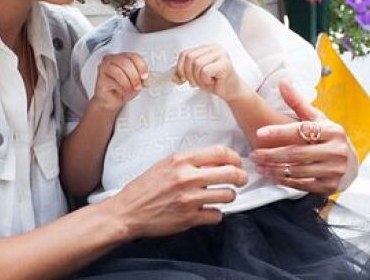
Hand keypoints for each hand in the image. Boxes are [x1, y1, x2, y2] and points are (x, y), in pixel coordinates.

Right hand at [93, 53, 147, 112]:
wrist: (110, 101)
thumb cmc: (122, 89)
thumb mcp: (136, 81)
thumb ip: (140, 77)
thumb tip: (146, 77)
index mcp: (123, 57)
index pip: (134, 56)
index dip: (141, 66)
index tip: (144, 76)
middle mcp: (112, 59)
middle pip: (126, 62)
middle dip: (134, 76)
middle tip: (138, 85)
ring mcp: (104, 67)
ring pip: (118, 70)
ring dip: (127, 83)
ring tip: (130, 90)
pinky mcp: (100, 77)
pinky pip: (112, 80)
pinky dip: (121, 87)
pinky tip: (122, 91)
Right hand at [104, 146, 247, 238]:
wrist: (128, 211)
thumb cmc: (144, 188)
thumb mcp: (164, 165)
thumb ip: (188, 162)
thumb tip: (214, 161)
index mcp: (180, 160)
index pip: (220, 152)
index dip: (234, 157)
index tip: (236, 162)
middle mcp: (186, 177)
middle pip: (231, 173)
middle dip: (241, 177)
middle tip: (240, 180)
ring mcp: (189, 199)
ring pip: (229, 195)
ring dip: (229, 197)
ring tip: (221, 196)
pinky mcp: (189, 218)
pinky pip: (217, 215)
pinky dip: (215, 214)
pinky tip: (207, 211)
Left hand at [175, 44, 249, 102]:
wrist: (232, 91)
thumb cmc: (216, 82)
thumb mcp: (195, 76)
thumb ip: (184, 73)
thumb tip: (173, 77)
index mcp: (206, 47)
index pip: (185, 53)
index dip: (180, 67)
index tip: (183, 78)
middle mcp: (214, 48)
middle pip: (189, 57)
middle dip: (188, 74)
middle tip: (195, 83)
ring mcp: (221, 54)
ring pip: (197, 64)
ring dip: (198, 78)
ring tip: (205, 82)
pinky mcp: (225, 63)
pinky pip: (205, 71)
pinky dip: (205, 80)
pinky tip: (213, 82)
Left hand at [249, 80, 357, 194]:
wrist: (351, 164)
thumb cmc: (328, 137)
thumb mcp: (317, 119)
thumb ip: (298, 102)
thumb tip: (282, 81)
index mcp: (333, 131)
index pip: (302, 130)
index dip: (279, 132)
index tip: (259, 133)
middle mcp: (336, 151)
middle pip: (297, 153)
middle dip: (272, 154)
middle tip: (254, 154)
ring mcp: (335, 170)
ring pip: (298, 170)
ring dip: (274, 169)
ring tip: (259, 165)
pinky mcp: (330, 186)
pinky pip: (302, 184)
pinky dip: (285, 181)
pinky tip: (271, 176)